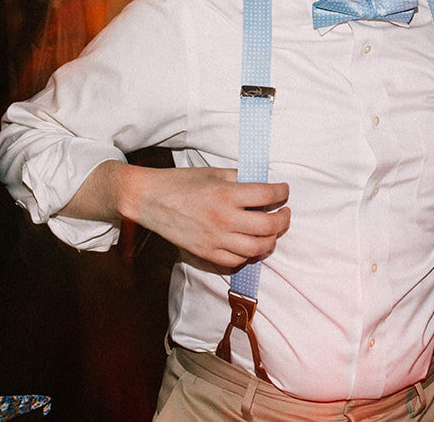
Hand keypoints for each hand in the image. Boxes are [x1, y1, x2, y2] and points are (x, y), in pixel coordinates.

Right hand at [126, 165, 290, 272]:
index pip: (268, 196)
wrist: (149, 199)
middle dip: (283, 220)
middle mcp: (224, 219)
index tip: (284, 191)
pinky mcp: (206, 254)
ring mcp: (215, 240)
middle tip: (285, 213)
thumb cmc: (180, 182)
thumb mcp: (213, 172)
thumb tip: (262, 183)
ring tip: (271, 231)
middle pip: (269, 226)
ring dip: (270, 240)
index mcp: (227, 194)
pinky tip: (249, 244)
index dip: (282, 192)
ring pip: (257, 249)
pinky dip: (248, 254)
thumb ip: (239, 178)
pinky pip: (236, 261)